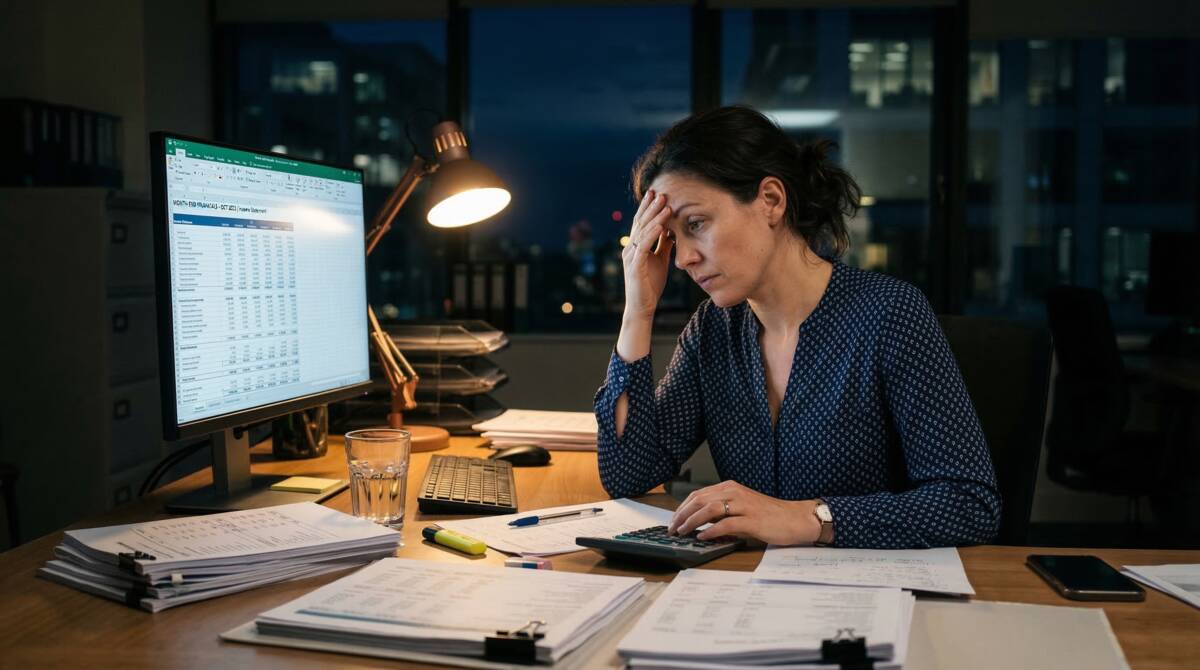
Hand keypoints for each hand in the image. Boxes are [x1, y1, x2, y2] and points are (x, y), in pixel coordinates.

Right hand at [621, 189, 675, 320]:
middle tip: (660, 192)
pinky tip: (661, 225)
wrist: (642, 306)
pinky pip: (644, 247)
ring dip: (655, 217)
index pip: (641, 223)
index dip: (648, 208)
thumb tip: (671, 230)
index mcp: (635, 246)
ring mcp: (631, 257)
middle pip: (641, 223)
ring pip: (643, 232)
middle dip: (651, 207)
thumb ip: (663, 245)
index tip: (656, 193)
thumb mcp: (660, 260)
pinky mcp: (635, 267)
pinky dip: (652, 235)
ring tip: (665, 205)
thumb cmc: (650, 284)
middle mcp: (630, 249)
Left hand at [667, 480, 821, 545]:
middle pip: (700, 500)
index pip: (699, 494)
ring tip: (683, 532)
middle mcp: (735, 493)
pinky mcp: (752, 520)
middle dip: (682, 514)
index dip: (683, 508)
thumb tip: (698, 520)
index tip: (674, 520)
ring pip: (710, 509)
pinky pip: (726, 524)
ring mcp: (744, 506)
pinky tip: (703, 537)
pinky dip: (711, 530)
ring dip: (692, 521)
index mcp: (731, 488)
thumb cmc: (769, 515)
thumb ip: (722, 510)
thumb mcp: (741, 507)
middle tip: (673, 528)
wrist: (795, 518)